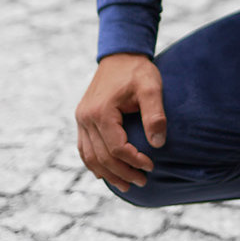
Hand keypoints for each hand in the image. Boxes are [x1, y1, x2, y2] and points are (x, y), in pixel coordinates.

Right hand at [75, 53, 165, 192]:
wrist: (120, 55)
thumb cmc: (138, 71)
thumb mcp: (151, 87)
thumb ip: (155, 114)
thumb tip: (158, 144)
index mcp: (101, 111)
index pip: (116, 148)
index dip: (134, 161)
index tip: (152, 166)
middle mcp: (86, 118)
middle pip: (102, 157)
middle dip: (122, 173)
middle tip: (142, 182)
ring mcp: (81, 119)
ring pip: (89, 157)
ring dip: (107, 174)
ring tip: (126, 185)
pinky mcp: (83, 119)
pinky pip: (84, 148)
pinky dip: (94, 163)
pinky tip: (106, 173)